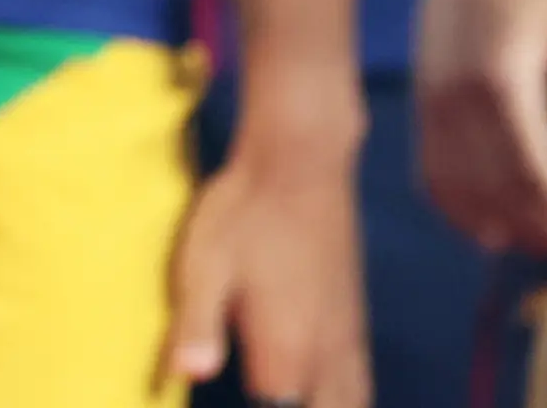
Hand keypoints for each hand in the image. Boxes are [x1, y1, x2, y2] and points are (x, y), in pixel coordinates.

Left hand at [168, 83, 369, 406]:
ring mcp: (348, 338)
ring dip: (328, 406)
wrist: (301, 163)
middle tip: (265, 394)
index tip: (240, 397)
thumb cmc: (244, 211)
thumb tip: (186, 375)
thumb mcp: (203, 266)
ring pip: (352, 402)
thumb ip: (195, 326)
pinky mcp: (354, 320)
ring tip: (296, 395)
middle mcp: (327, 354)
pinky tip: (328, 393)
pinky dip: (346, 397)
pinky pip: (361, 382)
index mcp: (287, 351)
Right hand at [415, 0, 546, 256]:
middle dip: (536, 224)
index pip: (532, 166)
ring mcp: (430, 101)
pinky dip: (452, 204)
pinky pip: (427, 168)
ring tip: (535, 244)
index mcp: (501, 80)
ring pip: (456, 184)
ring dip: (495, 221)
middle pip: (494, 184)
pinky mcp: (420, 101)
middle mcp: (456, 98)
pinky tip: (483, 224)